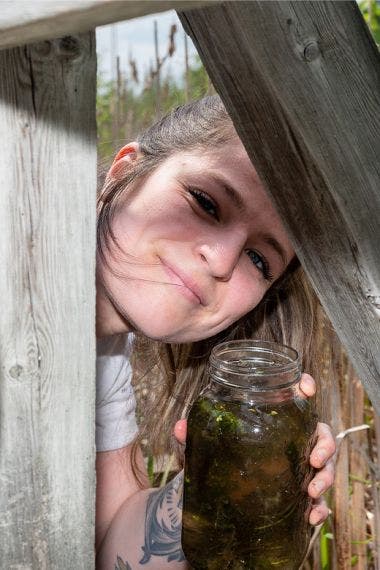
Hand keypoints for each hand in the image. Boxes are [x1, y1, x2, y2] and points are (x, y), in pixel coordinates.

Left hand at [174, 373, 335, 526]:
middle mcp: (292, 441)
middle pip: (321, 434)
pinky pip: (317, 502)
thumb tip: (179, 427)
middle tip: (314, 459)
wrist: (216, 494)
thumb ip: (193, 435)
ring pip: (325, 467)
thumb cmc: (217, 457)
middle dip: (325, 445)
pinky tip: (312, 517)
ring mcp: (297, 468)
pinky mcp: (297, 495)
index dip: (306, 386)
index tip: (307, 388)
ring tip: (312, 491)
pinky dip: (319, 510)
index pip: (296, 397)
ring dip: (325, 478)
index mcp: (275, 420)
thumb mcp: (204, 445)